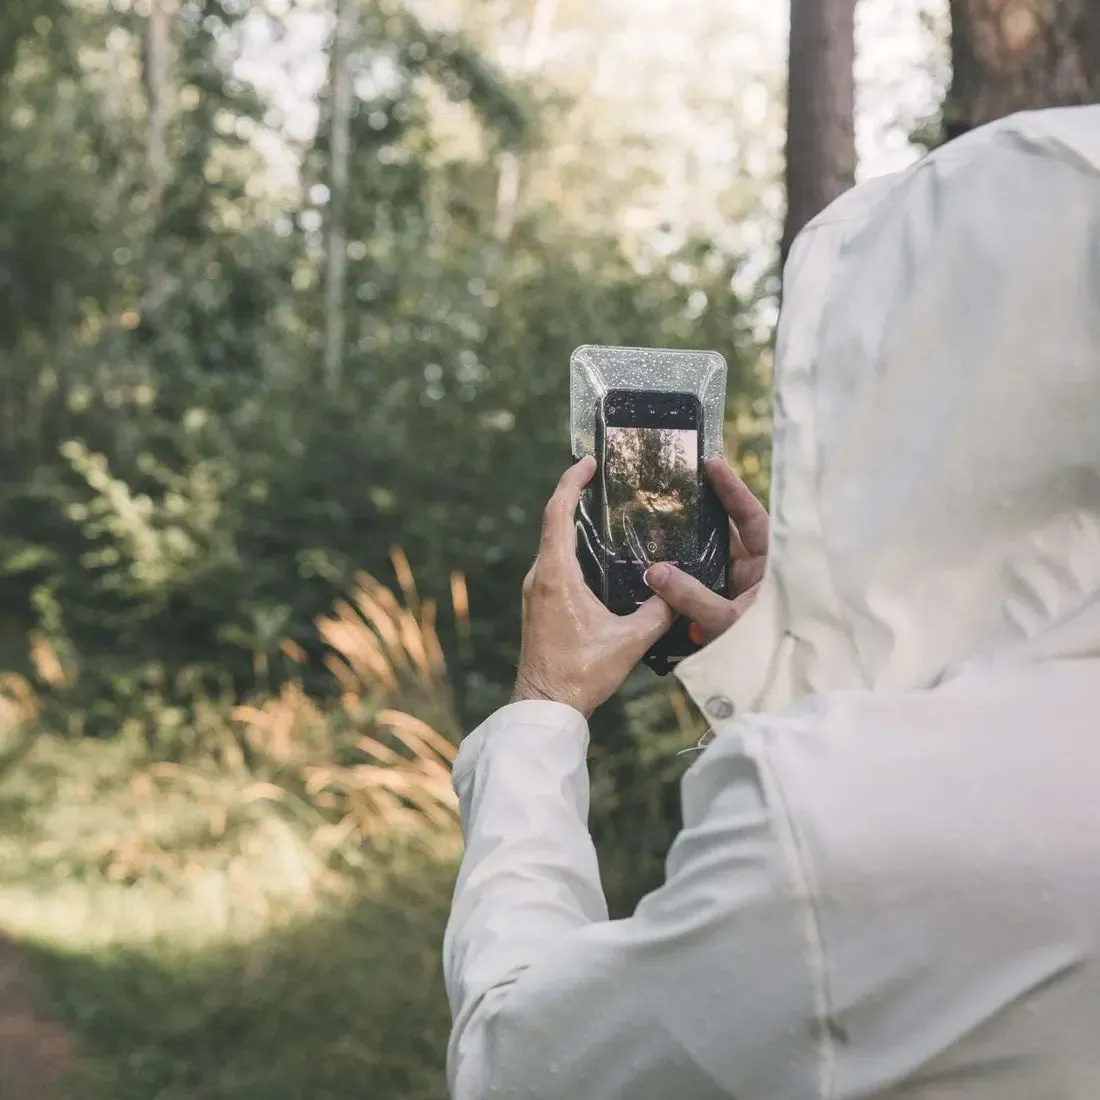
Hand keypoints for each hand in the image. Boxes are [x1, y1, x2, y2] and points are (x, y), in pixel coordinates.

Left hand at [512, 456, 674, 716]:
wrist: (544, 706)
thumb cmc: (580, 674)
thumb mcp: (629, 641)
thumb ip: (659, 612)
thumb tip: (680, 590)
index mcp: (556, 576)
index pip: (557, 513)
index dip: (571, 482)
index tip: (588, 461)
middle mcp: (540, 577)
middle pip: (553, 522)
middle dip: (576, 495)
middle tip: (605, 479)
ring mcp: (536, 591)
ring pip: (552, 544)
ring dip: (573, 522)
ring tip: (605, 509)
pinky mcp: (539, 604)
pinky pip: (553, 563)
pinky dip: (571, 547)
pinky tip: (596, 553)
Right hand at [643, 457, 768, 643]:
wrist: (774, 690)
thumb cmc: (764, 650)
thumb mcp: (727, 621)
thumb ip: (690, 596)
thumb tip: (654, 570)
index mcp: (772, 566)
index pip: (753, 517)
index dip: (732, 490)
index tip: (711, 463)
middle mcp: (759, 574)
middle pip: (731, 534)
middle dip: (705, 514)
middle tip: (676, 488)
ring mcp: (743, 592)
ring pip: (715, 560)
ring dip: (691, 547)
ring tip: (662, 521)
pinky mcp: (728, 610)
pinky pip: (705, 585)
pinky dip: (686, 576)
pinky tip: (662, 566)